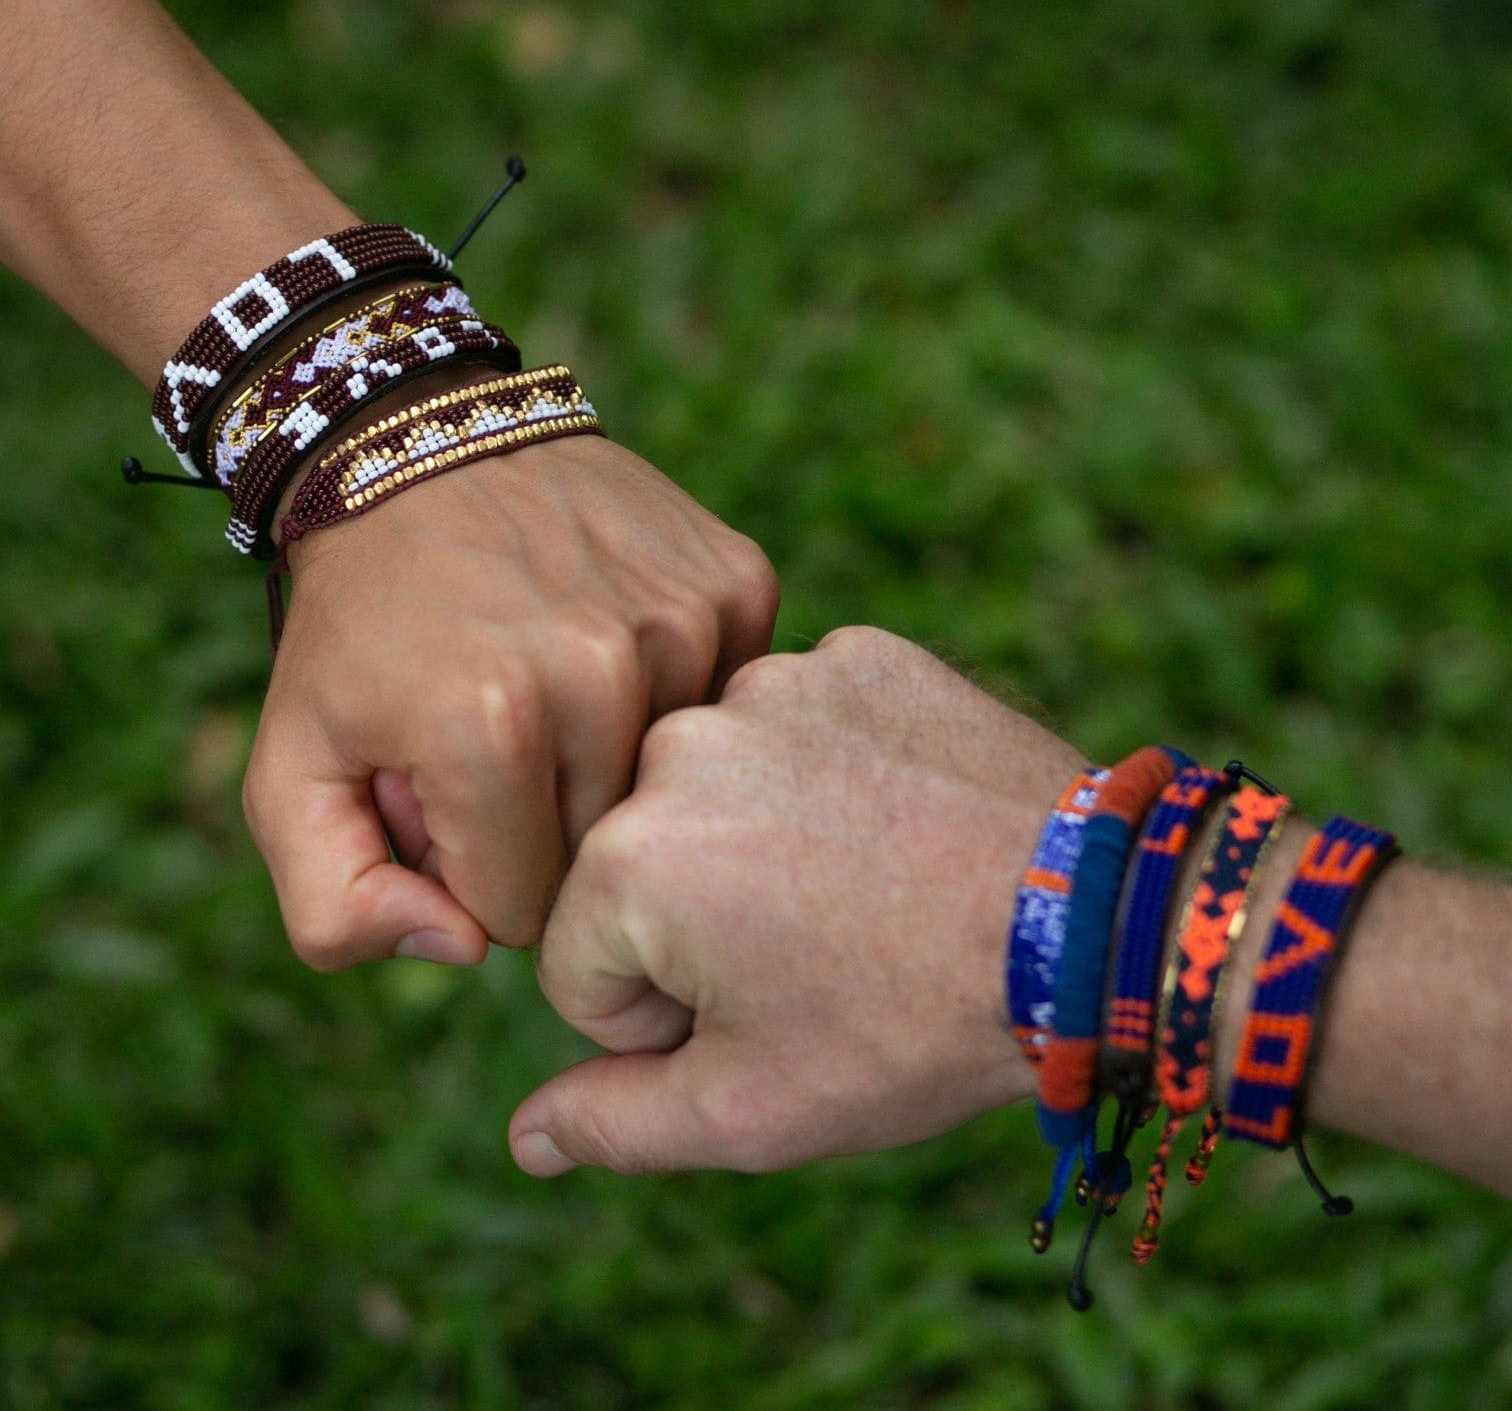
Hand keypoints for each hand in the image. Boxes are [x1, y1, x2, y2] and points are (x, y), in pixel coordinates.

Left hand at [241, 433, 779, 969]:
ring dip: (614, 756)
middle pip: (607, 853)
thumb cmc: (358, 624)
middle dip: (547, 821)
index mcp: (488, 729)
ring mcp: (685, 621)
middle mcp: (605, 674)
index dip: (479, 868)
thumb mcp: (290, 771)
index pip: (526, 915)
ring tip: (555, 677)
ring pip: (672, 784)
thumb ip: (336, 910)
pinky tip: (616, 637)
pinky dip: (672, 692)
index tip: (453, 795)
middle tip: (502, 734)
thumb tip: (467, 951)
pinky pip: (722, 705)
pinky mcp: (738, 584)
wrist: (421, 443)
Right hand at [509, 626, 1085, 1176]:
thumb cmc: (911, 1026)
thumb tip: (525, 1136)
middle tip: (821, 948)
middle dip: (702, 920)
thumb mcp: (751, 1110)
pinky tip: (896, 818)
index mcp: (626, 860)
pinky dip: (831, 771)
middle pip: (640, 865)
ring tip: (864, 884)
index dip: (663, 1019)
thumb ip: (615, 1125)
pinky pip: (799, 725)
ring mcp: (773, 682)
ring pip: (716, 788)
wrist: (1093, 924)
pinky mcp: (855, 654)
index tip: (765, 1012)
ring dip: (760, 837)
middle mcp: (678, 745)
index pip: (581, 965)